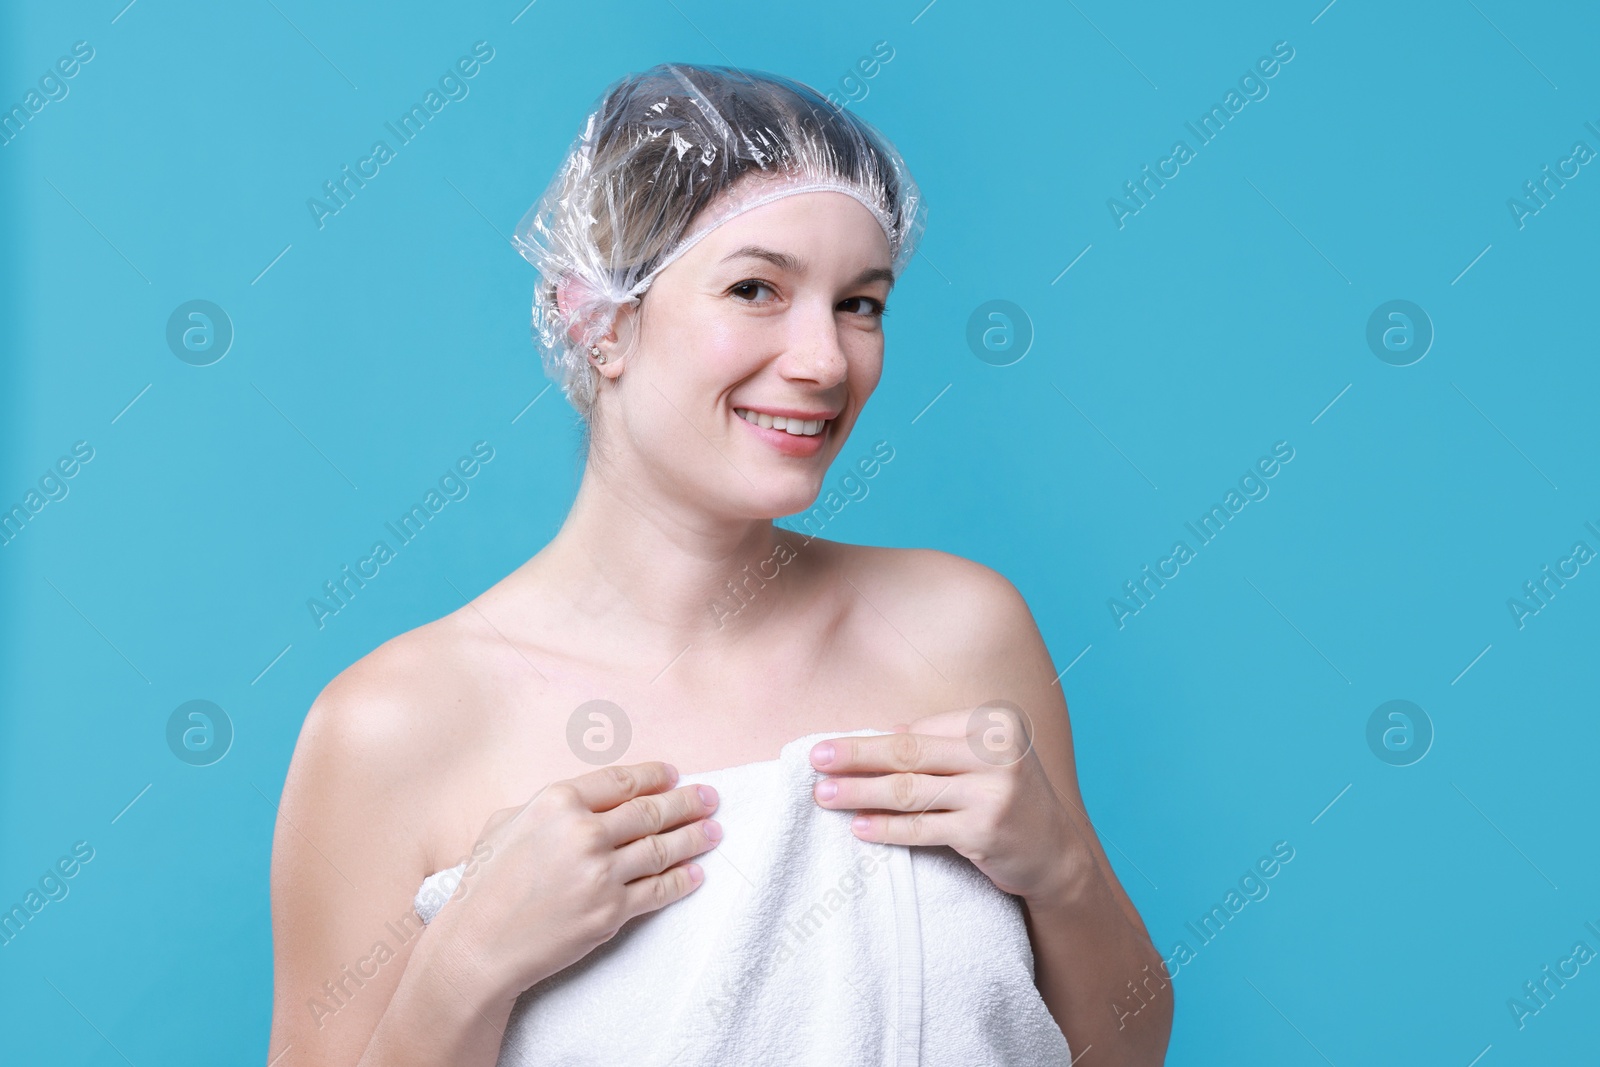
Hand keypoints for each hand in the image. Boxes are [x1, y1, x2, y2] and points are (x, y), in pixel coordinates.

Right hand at [435, 761, 722, 1000]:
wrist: (479, 945)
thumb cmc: (485, 885)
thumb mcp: (504, 824)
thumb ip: (547, 808)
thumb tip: (583, 803)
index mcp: (557, 803)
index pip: (620, 782)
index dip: (653, 776)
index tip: (674, 775)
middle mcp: (584, 832)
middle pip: (649, 811)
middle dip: (687, 802)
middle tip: (711, 798)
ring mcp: (601, 873)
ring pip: (661, 849)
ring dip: (694, 838)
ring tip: (714, 830)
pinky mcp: (611, 911)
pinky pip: (657, 890)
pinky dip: (682, 880)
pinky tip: (696, 872)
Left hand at [809, 707, 1091, 902]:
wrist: (1056, 854)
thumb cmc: (1007, 799)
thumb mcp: (983, 759)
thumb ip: (938, 743)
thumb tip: (879, 734)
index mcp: (995, 723)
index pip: (921, 731)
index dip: (872, 742)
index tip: (831, 748)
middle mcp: (999, 751)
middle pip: (910, 753)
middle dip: (856, 756)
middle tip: (815, 759)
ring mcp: (995, 791)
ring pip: (910, 790)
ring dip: (861, 792)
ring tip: (824, 795)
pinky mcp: (986, 830)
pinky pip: (922, 828)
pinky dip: (886, 828)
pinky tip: (858, 827)